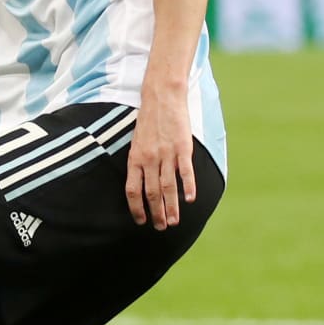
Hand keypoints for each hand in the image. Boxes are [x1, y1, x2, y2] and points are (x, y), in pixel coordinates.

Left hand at [124, 92, 195, 228]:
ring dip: (171, 207)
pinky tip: (190, 200)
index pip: (132, 190)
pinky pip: (185, 171)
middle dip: (156, 213)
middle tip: (161, 227)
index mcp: (135, 158)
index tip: (141, 221)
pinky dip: (188, 187)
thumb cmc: (149, 121)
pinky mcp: (182, 147)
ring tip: (174, 221)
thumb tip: (141, 184)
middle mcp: (149, 159)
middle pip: (152, 193)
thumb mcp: (136, 142)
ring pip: (168, 187)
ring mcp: (166, 154)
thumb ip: (139, 163)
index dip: (136, 208)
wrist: (162, 97)